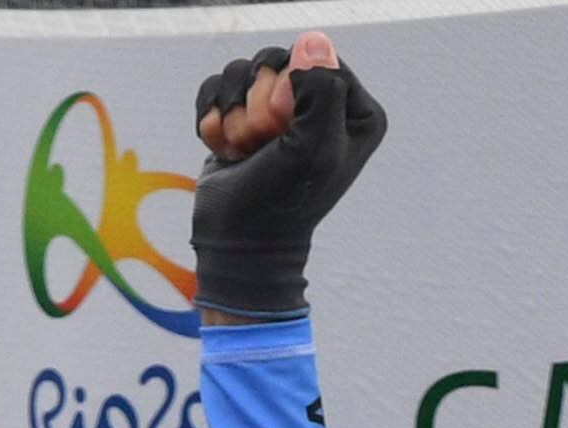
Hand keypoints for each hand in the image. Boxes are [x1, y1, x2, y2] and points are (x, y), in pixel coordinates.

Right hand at [189, 31, 386, 317]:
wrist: (238, 245)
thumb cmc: (281, 203)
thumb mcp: (313, 149)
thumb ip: (322, 90)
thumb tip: (312, 42)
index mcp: (354, 112)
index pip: (317, 60)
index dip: (291, 89)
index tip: (285, 131)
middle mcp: (321, 105)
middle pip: (277, 61)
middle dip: (257, 103)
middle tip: (262, 144)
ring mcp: (279, 110)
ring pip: (243, 70)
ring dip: (232, 114)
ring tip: (241, 151)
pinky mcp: (242, 116)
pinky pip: (218, 86)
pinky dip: (213, 119)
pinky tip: (223, 149)